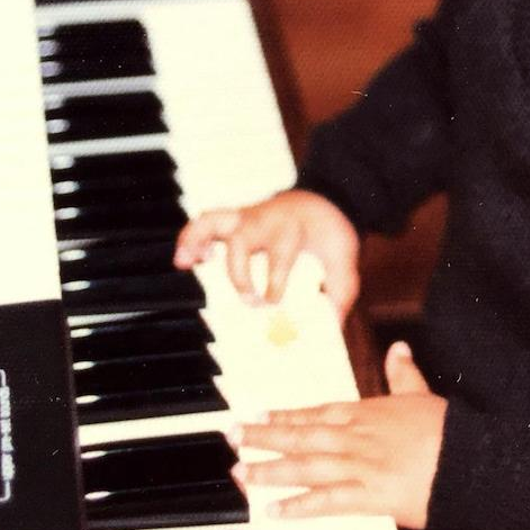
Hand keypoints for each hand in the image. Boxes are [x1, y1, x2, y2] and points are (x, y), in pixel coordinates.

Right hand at [174, 189, 360, 318]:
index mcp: (293, 230)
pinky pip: (206, 221)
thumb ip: (339, 294)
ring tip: (184, 263)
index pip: (280, 256)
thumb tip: (330, 328)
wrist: (327, 201)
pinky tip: (186, 259)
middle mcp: (265, 221)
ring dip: (196, 240)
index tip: (273, 303)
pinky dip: (192, 236)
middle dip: (240, 274)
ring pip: (213, 220)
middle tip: (250, 301)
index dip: (275, 283)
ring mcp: (246, 217)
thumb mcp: (345, 262)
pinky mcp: (235, 220)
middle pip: (241, 240)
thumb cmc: (331, 235)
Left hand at [233, 342, 444, 529]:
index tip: (257, 415)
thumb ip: (404, 373)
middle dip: (263, 436)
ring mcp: (359, 467)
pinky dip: (298, 506)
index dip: (284, 416)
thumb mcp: (423, 394)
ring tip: (241, 471)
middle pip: (300, 436)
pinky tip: (273, 509)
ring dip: (269, 469)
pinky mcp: (368, 497)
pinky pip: (325, 502)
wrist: (470, 460)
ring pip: (304, 467)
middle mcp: (355, 437)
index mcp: (367, 412)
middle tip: (231, 437)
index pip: (315, 413)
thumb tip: (398, 347)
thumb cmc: (450, 430)